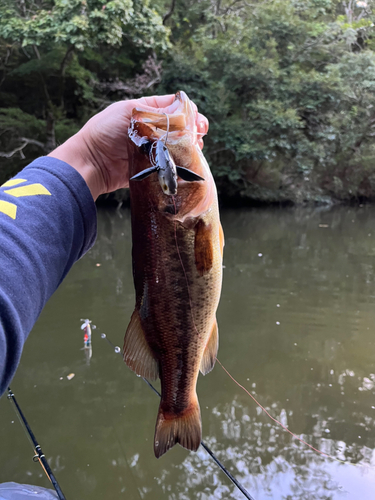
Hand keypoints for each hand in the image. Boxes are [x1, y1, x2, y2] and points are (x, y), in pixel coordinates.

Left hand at [48, 95, 208, 200]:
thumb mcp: (130, 113)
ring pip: (177, 146)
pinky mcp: (151, 167)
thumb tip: (183, 109)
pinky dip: (180, 163)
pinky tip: (188, 163)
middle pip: (180, 127)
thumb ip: (156, 111)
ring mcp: (152, 149)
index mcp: (146, 111)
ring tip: (197, 148)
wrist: (91, 163)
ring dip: (189, 147)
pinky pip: (170, 164)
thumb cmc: (104, 132)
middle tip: (201, 135)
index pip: (173, 107)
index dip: (188, 111)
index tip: (197, 119)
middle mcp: (151, 129)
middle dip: (193, 130)